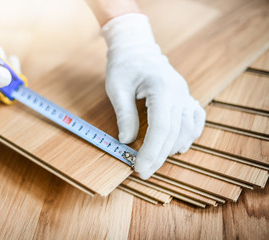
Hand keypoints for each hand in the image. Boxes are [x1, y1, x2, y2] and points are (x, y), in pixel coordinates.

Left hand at [101, 14, 205, 178]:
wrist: (136, 48)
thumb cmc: (124, 66)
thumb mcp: (117, 88)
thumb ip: (124, 115)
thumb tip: (127, 141)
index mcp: (162, 88)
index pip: (161, 128)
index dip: (151, 152)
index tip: (140, 168)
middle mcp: (179, 93)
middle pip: (174, 134)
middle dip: (158, 156)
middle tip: (143, 171)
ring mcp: (185, 95)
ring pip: (187, 131)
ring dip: (171, 148)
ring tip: (154, 159)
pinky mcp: (185, 98)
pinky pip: (195, 121)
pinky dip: (187, 136)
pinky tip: (176, 145)